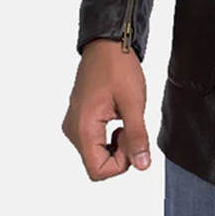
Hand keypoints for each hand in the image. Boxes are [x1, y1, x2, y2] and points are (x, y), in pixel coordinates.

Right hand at [61, 38, 151, 179]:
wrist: (107, 44)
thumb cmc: (118, 68)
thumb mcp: (134, 102)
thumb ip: (137, 136)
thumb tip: (141, 165)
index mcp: (82, 128)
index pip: (98, 170)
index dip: (122, 162)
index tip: (134, 138)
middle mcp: (73, 130)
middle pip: (97, 163)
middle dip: (120, 152)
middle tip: (133, 125)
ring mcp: (74, 124)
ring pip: (96, 152)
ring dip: (116, 143)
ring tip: (126, 117)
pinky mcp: (79, 119)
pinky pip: (94, 140)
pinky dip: (110, 136)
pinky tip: (118, 116)